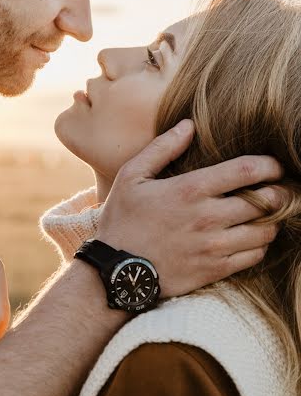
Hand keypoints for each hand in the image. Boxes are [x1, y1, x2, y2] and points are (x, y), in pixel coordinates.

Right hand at [97, 120, 282, 297]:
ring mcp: (213, 246)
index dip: (269, 165)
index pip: (245, 171)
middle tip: (278, 189)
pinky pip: (254, 256)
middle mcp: (208, 217)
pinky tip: (251, 237)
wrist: (115, 271)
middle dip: (279, 192)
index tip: (275, 165)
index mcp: (190, 190)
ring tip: (268, 213)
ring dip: (272, 220)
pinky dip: (260, 245)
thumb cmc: (123, 220)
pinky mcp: (214, 269)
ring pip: (265, 231)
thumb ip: (162, 148)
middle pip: (264, 201)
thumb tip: (188, 125)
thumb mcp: (132, 176)